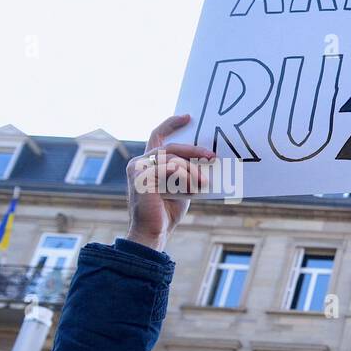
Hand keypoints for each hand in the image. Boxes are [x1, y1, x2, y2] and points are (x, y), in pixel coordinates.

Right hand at [125, 115, 214, 251]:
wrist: (154, 233)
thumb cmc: (167, 212)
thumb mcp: (182, 187)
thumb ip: (187, 172)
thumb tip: (209, 160)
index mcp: (148, 162)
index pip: (157, 135)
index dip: (171, 124)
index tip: (188, 117)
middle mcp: (139, 162)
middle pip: (170, 147)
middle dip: (194, 150)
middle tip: (212, 156)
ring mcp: (137, 169)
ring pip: (172, 159)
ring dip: (193, 171)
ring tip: (204, 184)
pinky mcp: (141, 178)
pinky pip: (170, 169)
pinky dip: (185, 178)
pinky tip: (193, 188)